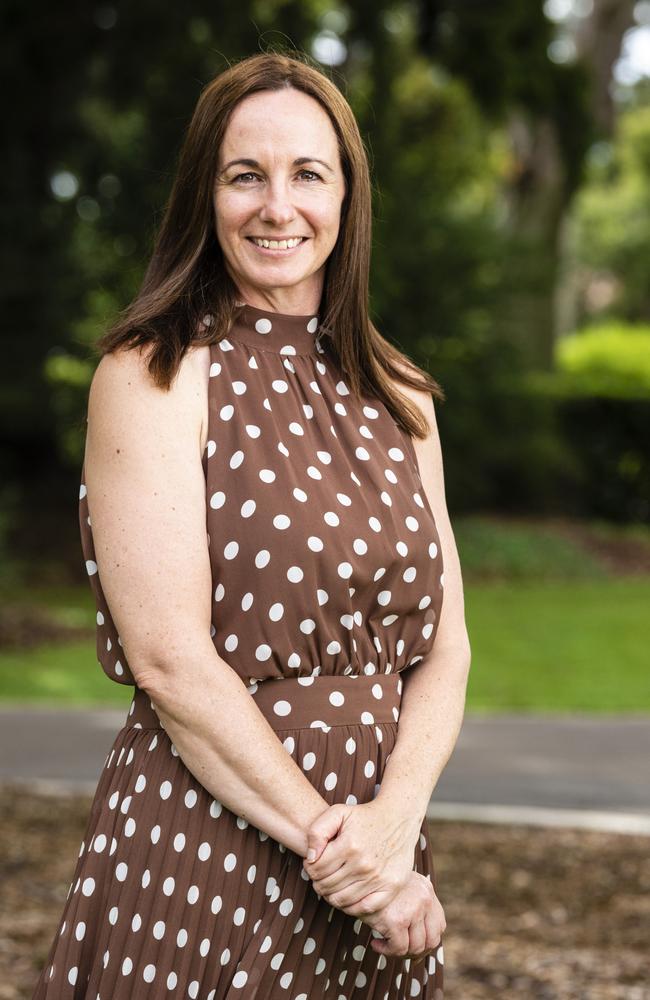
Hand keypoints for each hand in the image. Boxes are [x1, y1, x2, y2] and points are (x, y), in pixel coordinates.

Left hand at [302, 799, 420, 912]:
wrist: (398, 818)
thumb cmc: (364, 816)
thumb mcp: (337, 812)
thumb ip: (317, 831)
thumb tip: (310, 858)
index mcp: (349, 845)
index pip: (316, 869)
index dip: (309, 868)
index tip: (313, 863)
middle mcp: (364, 864)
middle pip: (327, 886)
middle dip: (318, 882)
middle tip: (322, 875)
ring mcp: (378, 878)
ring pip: (341, 900)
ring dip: (330, 895)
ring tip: (332, 884)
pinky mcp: (391, 887)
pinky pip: (364, 909)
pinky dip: (351, 907)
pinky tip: (347, 896)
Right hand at [363, 871, 445, 962]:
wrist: (357, 874)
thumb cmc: (374, 883)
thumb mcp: (400, 886)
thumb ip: (412, 903)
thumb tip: (417, 941)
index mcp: (426, 889)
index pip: (439, 926)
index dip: (427, 941)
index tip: (412, 946)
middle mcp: (425, 899)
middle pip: (432, 940)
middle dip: (416, 952)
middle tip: (399, 951)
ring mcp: (412, 910)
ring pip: (416, 947)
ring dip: (400, 953)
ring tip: (386, 946)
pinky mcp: (396, 920)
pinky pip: (398, 948)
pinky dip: (387, 951)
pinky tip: (376, 944)